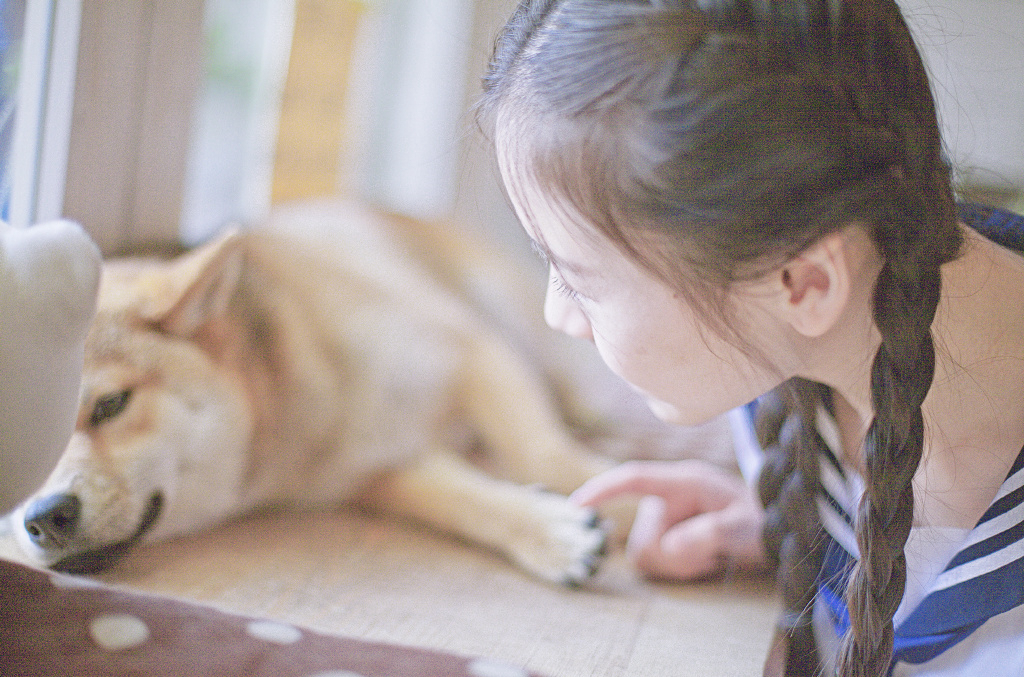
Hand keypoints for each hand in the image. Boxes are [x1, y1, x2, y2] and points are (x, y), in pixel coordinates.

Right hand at [570, 459, 767, 579]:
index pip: (633, 479)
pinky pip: (655, 562)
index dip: (603, 490)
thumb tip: (670, 546)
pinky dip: (679, 569)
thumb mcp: (746, 527)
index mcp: (686, 480)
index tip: (576, 506)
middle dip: (674, 557)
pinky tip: (705, 562)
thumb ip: (709, 533)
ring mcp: (668, 516)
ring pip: (647, 555)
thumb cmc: (765, 521)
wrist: (781, 529)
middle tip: (712, 558)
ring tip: (713, 559)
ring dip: (679, 565)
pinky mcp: (669, 534)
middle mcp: (671, 496)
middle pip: (643, 537)